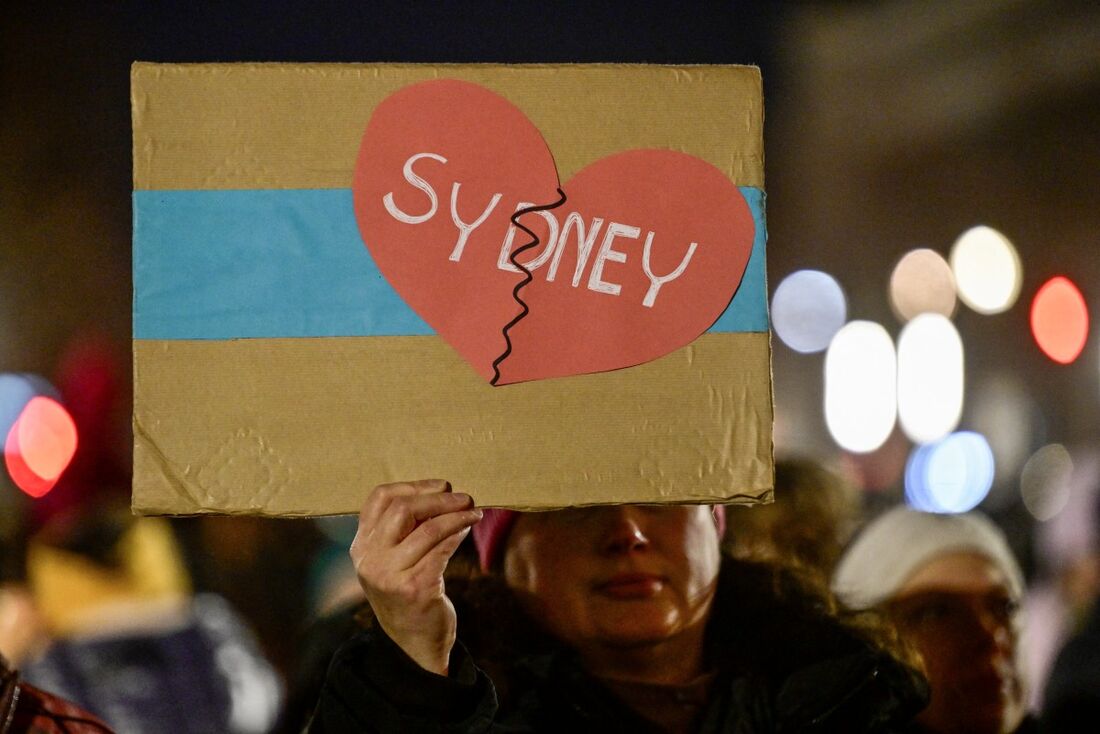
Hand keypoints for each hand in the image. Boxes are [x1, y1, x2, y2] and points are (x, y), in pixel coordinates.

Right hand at [350, 479, 481, 674]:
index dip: (412, 485)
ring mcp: (390, 576)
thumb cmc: (408, 593)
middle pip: (403, 509)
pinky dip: (459, 533)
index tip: (440, 485)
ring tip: (473, 510)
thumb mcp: (393, 561)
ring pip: (428, 529)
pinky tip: (469, 527)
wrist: (412, 643)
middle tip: (462, 496)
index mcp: (361, 547)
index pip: (379, 499)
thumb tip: (441, 492)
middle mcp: (370, 560)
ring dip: (456, 515)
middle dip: (437, 498)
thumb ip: (402, 530)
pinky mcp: (415, 588)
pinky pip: (442, 549)